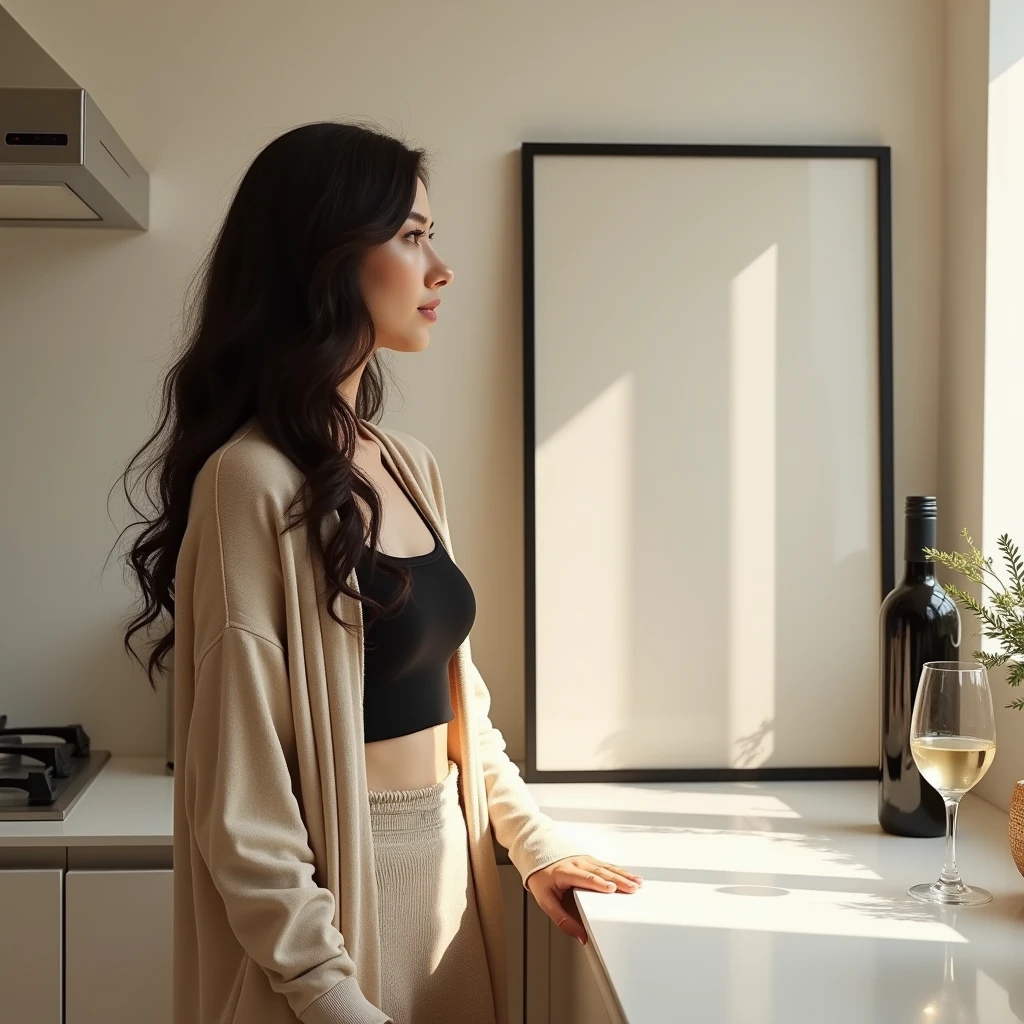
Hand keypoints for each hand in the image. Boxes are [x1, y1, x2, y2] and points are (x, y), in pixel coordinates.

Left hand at [525, 855, 642, 944]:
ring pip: (607, 867)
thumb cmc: (542, 878)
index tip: (612, 888)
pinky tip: (631, 876)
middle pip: (601, 872)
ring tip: (637, 883)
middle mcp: (577, 863)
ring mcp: (585, 860)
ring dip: (623, 875)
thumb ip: (561, 919)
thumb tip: (581, 936)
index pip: (584, 878)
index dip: (598, 883)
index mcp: (565, 872)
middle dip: (618, 880)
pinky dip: (620, 871)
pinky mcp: (590, 860)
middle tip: (633, 888)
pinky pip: (607, 865)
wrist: (537, 854)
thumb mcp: (545, 901)